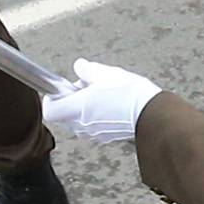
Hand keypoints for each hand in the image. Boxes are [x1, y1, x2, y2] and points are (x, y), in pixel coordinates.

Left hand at [42, 57, 159, 144]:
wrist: (153, 113)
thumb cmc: (130, 94)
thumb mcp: (106, 73)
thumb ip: (87, 70)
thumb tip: (80, 67)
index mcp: (77, 108)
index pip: (50, 111)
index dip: (52, 99)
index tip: (60, 89)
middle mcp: (82, 124)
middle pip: (64, 115)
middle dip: (71, 101)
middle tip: (86, 87)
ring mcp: (95, 133)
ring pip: (79, 121)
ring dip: (84, 109)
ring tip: (102, 95)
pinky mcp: (107, 136)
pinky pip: (94, 126)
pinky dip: (97, 116)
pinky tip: (113, 105)